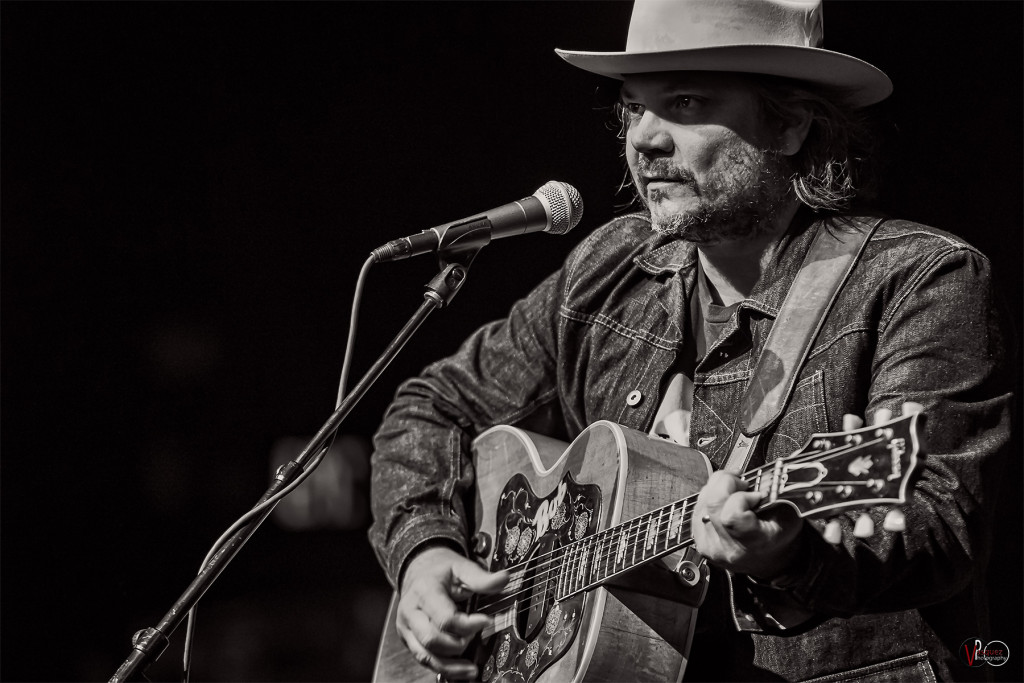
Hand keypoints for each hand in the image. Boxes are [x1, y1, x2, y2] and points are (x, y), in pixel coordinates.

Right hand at [397, 545, 508, 679]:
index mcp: (424, 591)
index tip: (487, 621)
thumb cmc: (440, 570)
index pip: (444, 618)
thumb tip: (504, 579)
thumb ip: (482, 578)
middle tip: (476, 635)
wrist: (418, 569)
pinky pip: (424, 660)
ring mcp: (406, 627)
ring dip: (451, 665)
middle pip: (432, 639)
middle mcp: (410, 611)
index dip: (468, 625)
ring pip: (425, 655)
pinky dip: (444, 668)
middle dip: (458, 643)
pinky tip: (462, 670)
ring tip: (473, 668)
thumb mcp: (461, 567)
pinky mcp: (408, 639)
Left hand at [690, 471, 803, 580]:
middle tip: (743, 483)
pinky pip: (697, 508)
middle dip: (727, 482)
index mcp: (753, 544)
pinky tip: (725, 499)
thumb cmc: (780, 535)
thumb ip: (773, 496)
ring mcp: (710, 546)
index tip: (756, 495)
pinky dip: (710, 496)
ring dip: (718, 487)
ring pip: (703, 502)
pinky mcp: (699, 540)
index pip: (731, 516)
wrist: (769, 558)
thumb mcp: (790, 515)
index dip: (742, 497)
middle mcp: (727, 548)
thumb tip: (757, 477)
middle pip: (713, 502)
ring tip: (735, 490)